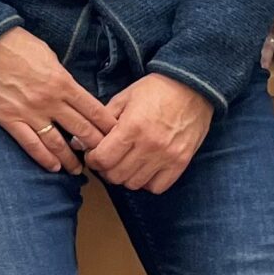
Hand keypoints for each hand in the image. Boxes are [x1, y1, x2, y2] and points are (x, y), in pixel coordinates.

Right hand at [0, 27, 111, 174]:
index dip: (107, 126)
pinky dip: (43, 158)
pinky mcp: (10, 120)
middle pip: (80, 130)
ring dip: (70, 159)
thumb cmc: (17, 45)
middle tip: (104, 157)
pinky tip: (53, 167)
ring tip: (78, 170)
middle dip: (95, 146)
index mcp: (63, 82)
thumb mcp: (49, 55)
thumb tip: (71, 89)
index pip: (93, 110)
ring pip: (57, 143)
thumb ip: (62, 76)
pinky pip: (30, 144)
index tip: (117, 136)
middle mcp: (51, 101)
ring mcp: (30, 113)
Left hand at [85, 74, 214, 193]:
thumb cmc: (155, 90)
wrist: (192, 87)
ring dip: (126, 176)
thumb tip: (81, 141)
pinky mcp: (181, 162)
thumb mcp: (124, 98)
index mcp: (132, 127)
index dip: (93, 159)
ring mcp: (166, 156)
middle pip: (116, 175)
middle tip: (108, 159)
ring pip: (134, 184)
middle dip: (106, 169)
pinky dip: (147, 182)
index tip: (94, 154)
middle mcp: (149, 145)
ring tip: (126, 163)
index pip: (102, 159)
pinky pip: (157, 187)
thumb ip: (103, 121)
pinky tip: (145, 169)